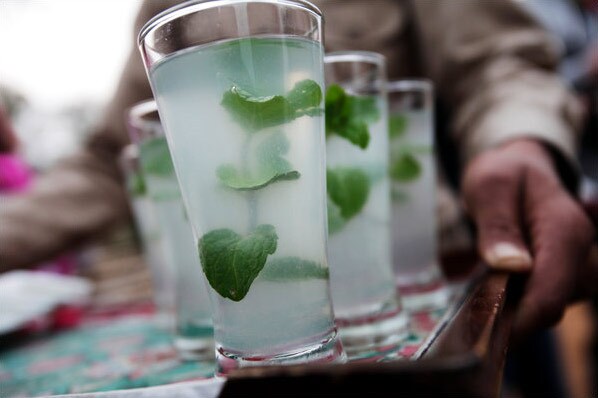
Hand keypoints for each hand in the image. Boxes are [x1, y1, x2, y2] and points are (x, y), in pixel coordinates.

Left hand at [461, 138, 595, 341]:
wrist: (519, 167)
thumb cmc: (504, 173)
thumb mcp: (490, 187)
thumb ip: (498, 225)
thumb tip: (511, 266)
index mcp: (565, 230)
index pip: (551, 293)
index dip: (519, 323)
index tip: (482, 338)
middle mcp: (580, 252)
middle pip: (551, 305)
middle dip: (511, 317)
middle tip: (466, 315)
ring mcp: (573, 265)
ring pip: (547, 306)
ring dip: (513, 310)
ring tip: (475, 300)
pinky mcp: (561, 273)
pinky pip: (543, 298)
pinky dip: (517, 302)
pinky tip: (489, 294)